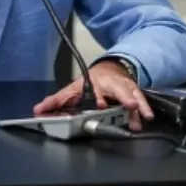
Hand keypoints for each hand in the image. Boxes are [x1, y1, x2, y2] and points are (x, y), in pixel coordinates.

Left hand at [33, 60, 153, 131]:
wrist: (110, 70)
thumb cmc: (90, 82)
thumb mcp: (71, 90)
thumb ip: (55, 102)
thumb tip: (38, 110)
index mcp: (93, 81)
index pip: (96, 89)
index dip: (99, 97)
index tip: (101, 104)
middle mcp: (110, 83)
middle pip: (118, 88)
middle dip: (124, 96)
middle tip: (129, 106)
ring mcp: (123, 86)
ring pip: (132, 93)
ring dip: (137, 104)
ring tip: (142, 116)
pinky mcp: (133, 91)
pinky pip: (140, 97)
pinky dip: (144, 106)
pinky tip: (146, 116)